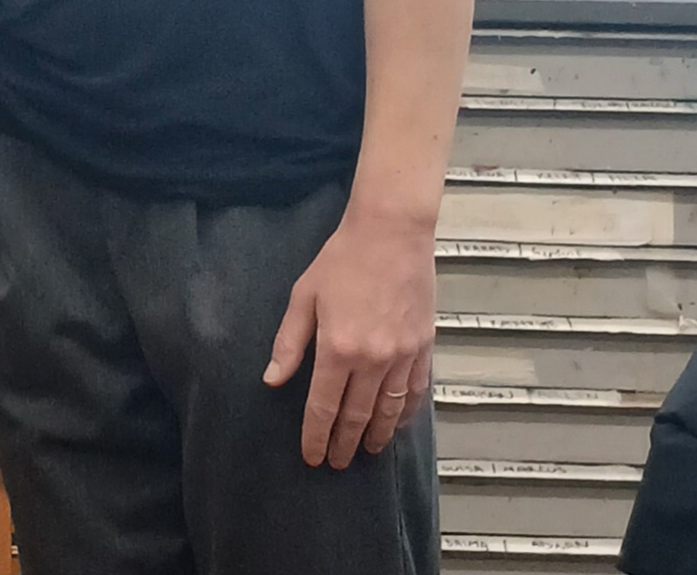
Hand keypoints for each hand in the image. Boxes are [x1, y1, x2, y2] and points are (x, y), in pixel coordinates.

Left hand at [263, 208, 436, 469]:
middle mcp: (373, 360)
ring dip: (377, 436)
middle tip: (336, 463)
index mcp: (338, 348)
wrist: (391, 234)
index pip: (323, 406)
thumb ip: (289, 342)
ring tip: (367, 453)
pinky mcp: (423, 348)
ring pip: (389, 411)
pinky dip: (406, 414)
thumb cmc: (341, 260)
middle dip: (344, 444)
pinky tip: (398, 425)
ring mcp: (402, 356)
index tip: (311, 457)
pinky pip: (416, 392)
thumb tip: (273, 380)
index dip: (315, 436)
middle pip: (357, 416)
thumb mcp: (304, 296)